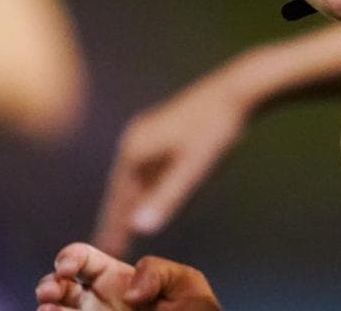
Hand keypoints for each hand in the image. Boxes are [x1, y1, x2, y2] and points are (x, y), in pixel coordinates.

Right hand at [36, 243, 220, 310]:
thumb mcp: (186, 283)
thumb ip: (159, 272)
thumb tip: (129, 292)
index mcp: (118, 280)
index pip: (83, 260)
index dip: (69, 257)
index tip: (67, 266)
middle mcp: (99, 303)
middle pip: (60, 288)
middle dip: (48, 285)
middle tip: (49, 291)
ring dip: (48, 310)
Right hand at [93, 75, 248, 255]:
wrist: (238, 89)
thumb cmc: (217, 131)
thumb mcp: (194, 169)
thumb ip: (167, 198)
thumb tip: (137, 228)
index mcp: (135, 151)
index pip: (117, 200)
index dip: (111, 227)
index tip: (102, 251)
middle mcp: (134, 140)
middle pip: (122, 188)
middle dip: (116, 216)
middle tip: (109, 248)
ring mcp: (147, 132)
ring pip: (135, 177)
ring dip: (130, 201)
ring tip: (125, 226)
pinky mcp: (162, 129)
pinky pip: (148, 166)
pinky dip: (145, 186)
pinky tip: (151, 195)